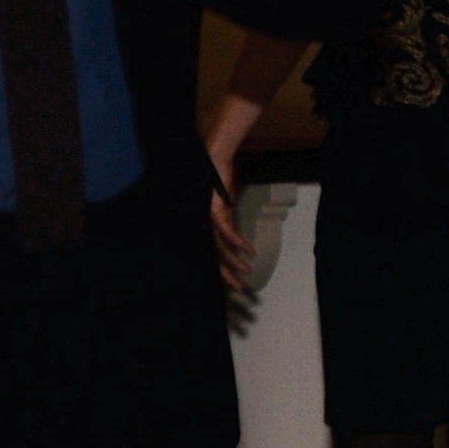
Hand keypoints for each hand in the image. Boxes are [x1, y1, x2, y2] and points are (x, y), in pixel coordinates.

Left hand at [204, 97, 262, 291]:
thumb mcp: (223, 201)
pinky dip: (238, 242)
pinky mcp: (213, 209)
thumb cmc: (216, 176)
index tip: (233, 283)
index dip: (221, 270)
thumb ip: (226, 216)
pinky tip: (248, 250)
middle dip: (227, 275)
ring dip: (234, 261)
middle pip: (213, 256)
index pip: (210, 253)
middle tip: (240, 290)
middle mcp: (200, 224)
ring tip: (247, 273)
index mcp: (202, 225)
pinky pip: (227, 231)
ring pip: (219, 248)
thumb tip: (233, 228)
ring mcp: (205, 218)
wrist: (213, 156)